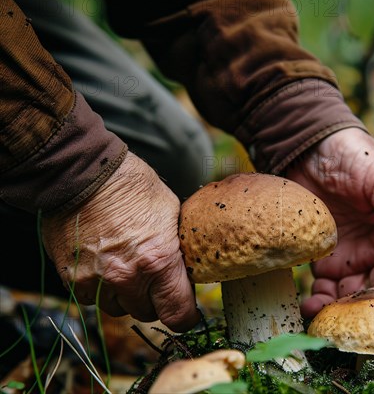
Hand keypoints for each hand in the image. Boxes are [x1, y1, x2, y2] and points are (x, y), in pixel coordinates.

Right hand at [42, 152, 199, 331]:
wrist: (83, 173)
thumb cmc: (133, 187)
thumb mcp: (172, 214)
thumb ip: (177, 250)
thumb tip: (186, 272)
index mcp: (158, 261)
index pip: (178, 314)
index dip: (186, 316)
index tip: (187, 311)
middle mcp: (126, 277)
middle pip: (147, 313)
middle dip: (155, 300)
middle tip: (156, 279)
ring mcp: (95, 280)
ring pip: (117, 308)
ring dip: (125, 295)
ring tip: (127, 267)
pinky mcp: (70, 278)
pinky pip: (91, 298)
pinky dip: (100, 288)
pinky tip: (104, 264)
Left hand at [286, 128, 373, 318]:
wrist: (311, 146)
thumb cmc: (355, 156)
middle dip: (369, 306)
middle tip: (350, 316)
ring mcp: (351, 254)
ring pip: (353, 293)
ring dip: (341, 308)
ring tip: (323, 315)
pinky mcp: (325, 256)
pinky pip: (326, 285)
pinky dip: (320, 298)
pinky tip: (308, 303)